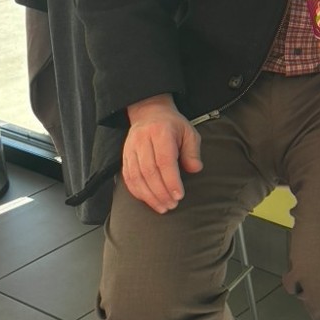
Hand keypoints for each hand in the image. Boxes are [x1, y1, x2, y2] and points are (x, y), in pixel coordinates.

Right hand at [121, 94, 201, 213]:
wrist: (150, 112)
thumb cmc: (173, 125)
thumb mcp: (189, 132)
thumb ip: (192, 151)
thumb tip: (195, 169)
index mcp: (160, 132)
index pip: (164, 161)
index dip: (171, 181)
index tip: (179, 195)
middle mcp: (142, 140)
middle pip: (149, 172)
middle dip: (161, 192)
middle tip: (172, 205)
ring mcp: (130, 149)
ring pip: (136, 177)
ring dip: (149, 196)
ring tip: (162, 207)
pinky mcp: (124, 157)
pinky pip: (128, 178)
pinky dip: (138, 192)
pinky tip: (148, 200)